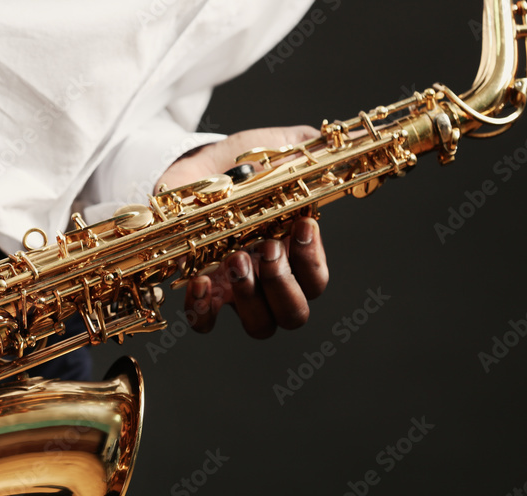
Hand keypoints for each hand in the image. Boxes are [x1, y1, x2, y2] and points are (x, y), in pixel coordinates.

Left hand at [156, 126, 328, 337]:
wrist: (191, 168)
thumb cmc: (237, 164)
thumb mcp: (274, 147)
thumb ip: (306, 147)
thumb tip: (335, 139)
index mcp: (293, 252)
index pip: (316, 281)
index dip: (313, 263)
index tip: (301, 226)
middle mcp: (268, 280)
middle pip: (294, 315)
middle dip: (283, 285)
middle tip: (266, 249)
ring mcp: (235, 291)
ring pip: (259, 326)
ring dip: (250, 297)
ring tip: (234, 259)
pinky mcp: (202, 292)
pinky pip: (206, 324)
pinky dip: (204, 311)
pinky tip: (201, 282)